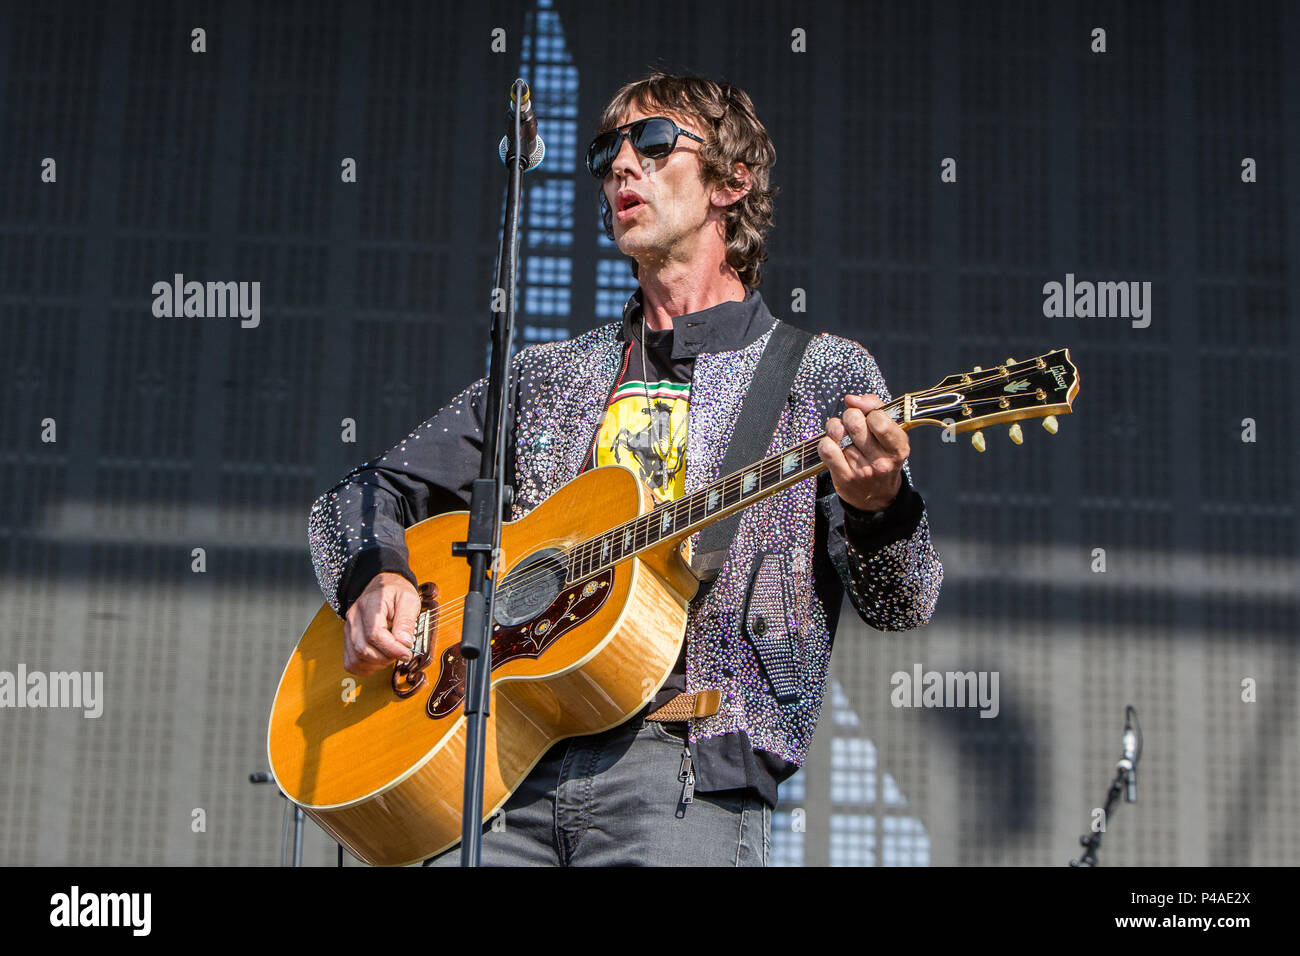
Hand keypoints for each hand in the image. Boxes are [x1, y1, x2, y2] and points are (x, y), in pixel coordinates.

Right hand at [343, 572, 420, 675]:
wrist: (383, 585)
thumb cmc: (396, 592)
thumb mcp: (409, 600)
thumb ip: (407, 621)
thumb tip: (404, 643)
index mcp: (370, 605)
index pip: (374, 634)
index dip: (391, 648)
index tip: (406, 652)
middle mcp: (354, 618)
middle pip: (363, 649)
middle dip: (385, 657)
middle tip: (401, 652)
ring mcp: (348, 629)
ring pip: (355, 658)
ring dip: (376, 664)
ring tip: (391, 654)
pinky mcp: (348, 639)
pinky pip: (351, 662)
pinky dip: (365, 667)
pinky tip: (379, 660)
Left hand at [817, 393, 907, 512]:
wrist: (877, 497)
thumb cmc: (882, 456)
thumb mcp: (890, 433)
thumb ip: (875, 408)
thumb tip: (851, 398)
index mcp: (899, 448)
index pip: (879, 420)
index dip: (869, 410)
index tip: (868, 415)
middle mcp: (882, 461)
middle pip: (855, 423)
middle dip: (850, 416)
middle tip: (852, 421)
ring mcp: (863, 471)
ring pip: (839, 434)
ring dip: (837, 429)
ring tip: (842, 434)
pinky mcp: (845, 478)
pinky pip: (827, 449)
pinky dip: (826, 442)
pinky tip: (832, 445)